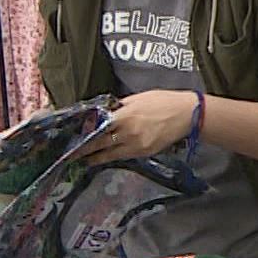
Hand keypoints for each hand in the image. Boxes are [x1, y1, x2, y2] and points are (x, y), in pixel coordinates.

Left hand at [79, 90, 195, 161]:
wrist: (187, 115)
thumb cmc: (163, 101)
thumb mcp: (138, 98)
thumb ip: (120, 106)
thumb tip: (104, 112)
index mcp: (125, 115)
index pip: (98, 127)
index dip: (85, 134)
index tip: (73, 137)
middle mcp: (128, 132)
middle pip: (101, 143)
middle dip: (85, 149)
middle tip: (71, 154)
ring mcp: (136, 145)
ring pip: (110, 154)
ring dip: (96, 157)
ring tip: (84, 160)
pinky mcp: (144, 152)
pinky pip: (123, 156)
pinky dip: (112, 157)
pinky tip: (104, 158)